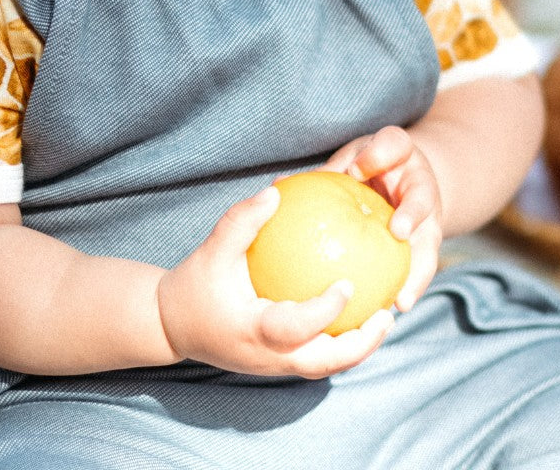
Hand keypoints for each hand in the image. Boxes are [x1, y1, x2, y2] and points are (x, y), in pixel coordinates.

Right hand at [156, 186, 393, 378]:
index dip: (325, 312)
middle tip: (386, 316)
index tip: (350, 284)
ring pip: (325, 366)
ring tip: (382, 319)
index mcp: (254, 331)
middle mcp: (269, 357)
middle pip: (324, 364)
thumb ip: (241, 222)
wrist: (172, 325)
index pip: (296, 328)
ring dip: (356, 348)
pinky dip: (340, 342)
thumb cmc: (194, 285)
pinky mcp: (277, 364)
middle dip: (360, 346)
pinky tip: (356, 314)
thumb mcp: (212, 250)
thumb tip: (276, 192)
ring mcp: (274, 366)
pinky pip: (316, 356)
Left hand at [322, 126, 442, 311]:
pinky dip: (408, 290)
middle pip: (423, 199)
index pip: (393, 144)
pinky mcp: (430, 243)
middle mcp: (422, 185)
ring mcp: (431, 216)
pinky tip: (386, 314)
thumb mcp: (352, 158)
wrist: (410, 176)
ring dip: (419, 271)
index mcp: (401, 153)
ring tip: (401, 301)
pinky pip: (420, 267)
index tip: (359, 170)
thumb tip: (277, 186)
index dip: (378, 154)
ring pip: (430, 243)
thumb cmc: (370, 165)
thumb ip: (326, 173)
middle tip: (399, 232)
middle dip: (414, 214)